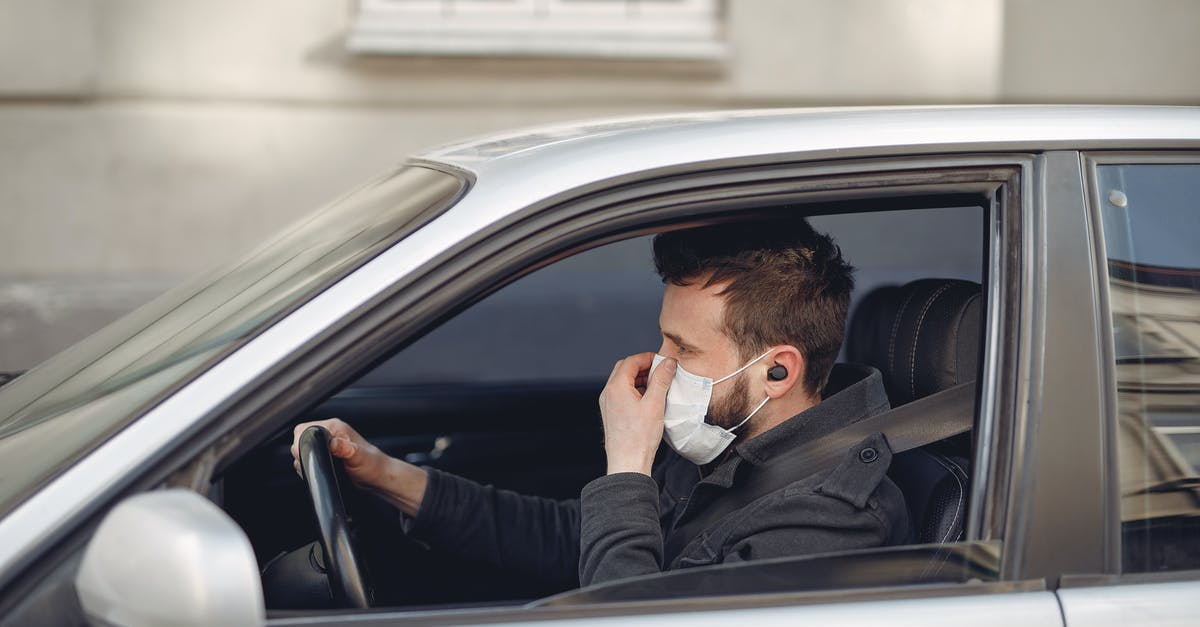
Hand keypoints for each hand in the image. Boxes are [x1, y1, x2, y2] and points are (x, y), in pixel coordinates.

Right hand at [291, 418, 428, 515]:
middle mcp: (330, 433)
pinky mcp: (326, 454)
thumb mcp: (360, 457)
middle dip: (302, 453)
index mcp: (335, 427)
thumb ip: (346, 449)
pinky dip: (309, 465)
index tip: (306, 455)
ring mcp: (327, 444)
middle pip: (300, 439)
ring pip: (303, 449)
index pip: (305, 429)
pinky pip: (309, 457)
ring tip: (320, 468)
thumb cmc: (373, 466)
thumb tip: (334, 443)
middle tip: (314, 464)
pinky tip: (320, 471)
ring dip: (305, 460)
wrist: (378, 477)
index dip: (301, 442)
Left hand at [598, 352, 675, 475]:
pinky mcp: (612, 414)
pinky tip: (649, 400)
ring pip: (623, 382)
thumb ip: (661, 380)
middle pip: (624, 369)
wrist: (628, 462)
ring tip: (657, 386)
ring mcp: (608, 404)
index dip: (648, 358)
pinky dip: (635, 391)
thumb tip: (668, 363)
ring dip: (639, 379)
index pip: (631, 361)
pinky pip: (622, 394)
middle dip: (643, 367)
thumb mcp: (655, 404)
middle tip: (660, 371)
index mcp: (616, 387)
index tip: (663, 362)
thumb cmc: (639, 437)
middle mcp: (608, 393)